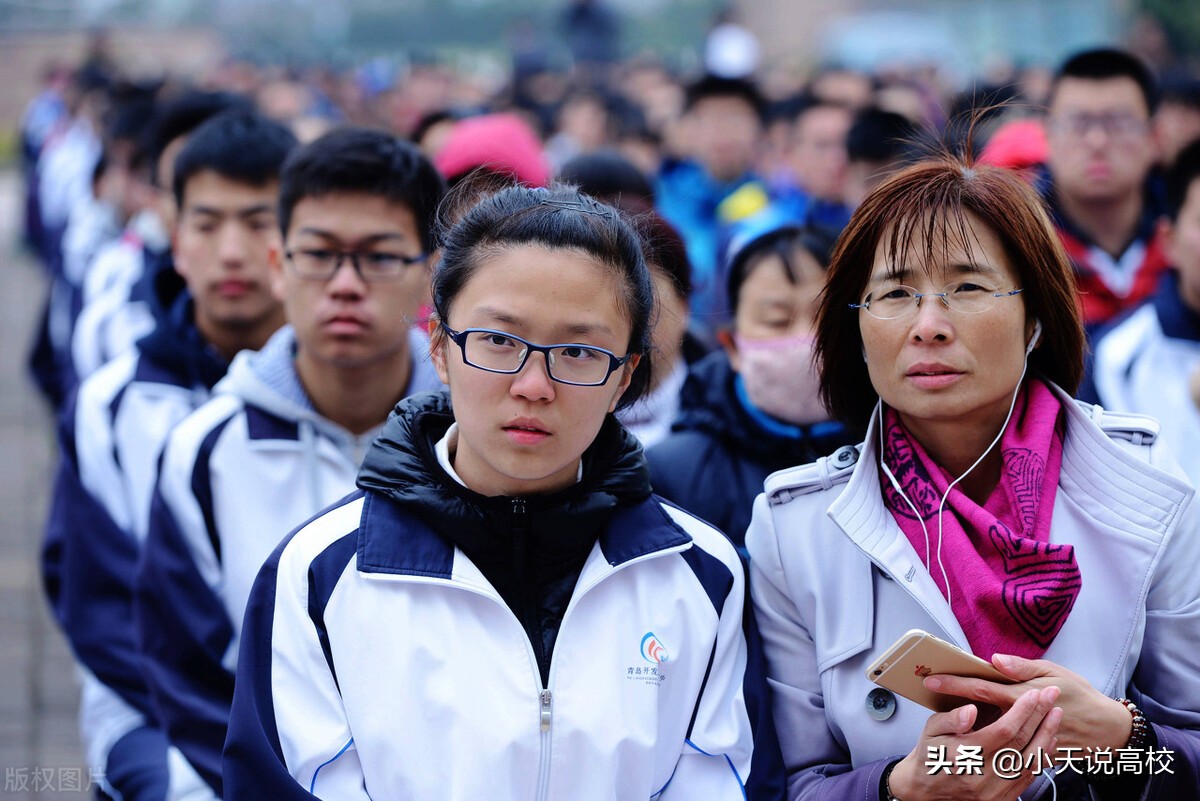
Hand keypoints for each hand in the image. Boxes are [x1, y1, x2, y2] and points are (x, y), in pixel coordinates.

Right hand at [887, 686, 1060, 800]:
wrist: (927, 791)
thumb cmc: (929, 755)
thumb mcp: (930, 731)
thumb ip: (951, 719)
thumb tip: (971, 710)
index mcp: (966, 755)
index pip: (1004, 730)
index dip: (1022, 711)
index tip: (1034, 693)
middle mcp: (984, 776)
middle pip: (1022, 743)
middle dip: (1040, 716)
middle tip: (1051, 696)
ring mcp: (995, 791)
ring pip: (1031, 761)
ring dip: (1046, 735)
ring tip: (1056, 715)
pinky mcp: (1003, 799)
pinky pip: (1029, 776)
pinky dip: (1042, 757)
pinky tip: (1048, 741)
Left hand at [925, 654, 1131, 753]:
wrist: (1105, 730)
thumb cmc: (1079, 695)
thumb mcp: (1053, 671)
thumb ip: (1022, 667)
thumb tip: (995, 660)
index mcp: (1021, 697)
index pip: (980, 689)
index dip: (954, 684)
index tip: (931, 680)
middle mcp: (1018, 721)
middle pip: (975, 712)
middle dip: (948, 704)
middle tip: (927, 693)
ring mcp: (1022, 740)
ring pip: (983, 734)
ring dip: (960, 724)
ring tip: (941, 712)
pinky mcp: (1026, 755)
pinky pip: (1000, 749)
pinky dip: (982, 741)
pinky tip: (967, 733)